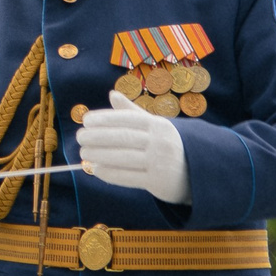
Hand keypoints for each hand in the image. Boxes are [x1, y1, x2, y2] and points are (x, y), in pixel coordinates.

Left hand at [77, 93, 192, 203]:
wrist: (196, 173)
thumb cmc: (168, 145)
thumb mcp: (155, 126)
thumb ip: (132, 112)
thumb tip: (112, 94)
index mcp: (158, 125)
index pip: (127, 119)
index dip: (105, 118)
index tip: (86, 121)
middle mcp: (160, 141)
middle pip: (123, 137)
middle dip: (98, 137)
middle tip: (79, 138)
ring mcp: (160, 162)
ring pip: (123, 157)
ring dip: (99, 155)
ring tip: (83, 154)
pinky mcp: (158, 181)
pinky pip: (128, 177)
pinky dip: (110, 173)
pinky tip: (96, 169)